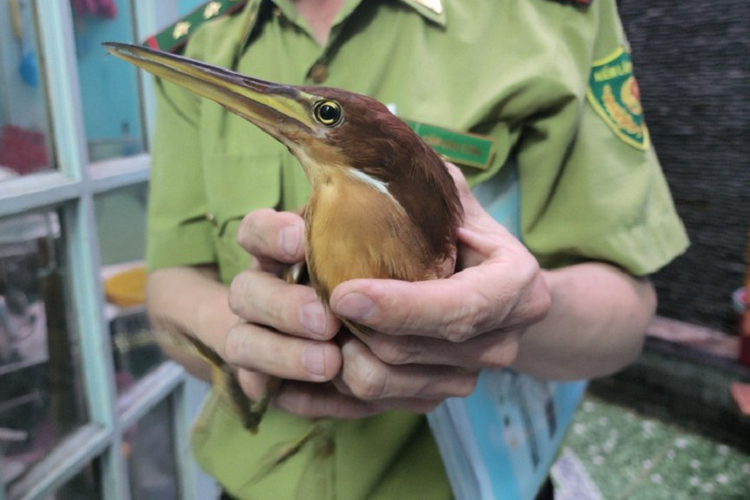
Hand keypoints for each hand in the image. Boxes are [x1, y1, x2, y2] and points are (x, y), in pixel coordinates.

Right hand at [227, 209, 389, 418]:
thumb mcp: (398, 235)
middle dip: (281, 306)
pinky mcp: (279, 381)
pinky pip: (275, 394)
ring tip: (330, 363)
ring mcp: (265, 335)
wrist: (386, 329)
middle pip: (244, 292)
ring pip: (244, 344)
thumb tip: (432, 190)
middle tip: (325, 320)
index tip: (299, 239)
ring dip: (283, 355)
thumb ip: (398, 213)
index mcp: (284, 248)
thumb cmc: (397, 268)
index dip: (269, 234)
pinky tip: (346, 399)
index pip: (255, 231)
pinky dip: (305, 398)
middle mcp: (267, 289)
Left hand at [327, 164, 550, 407]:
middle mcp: (501, 340)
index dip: (400, 306)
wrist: (500, 288)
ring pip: (390, 381)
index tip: (346, 292)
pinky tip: (316, 355)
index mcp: (515, 285)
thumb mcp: (458, 199)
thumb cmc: (470, 234)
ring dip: (343, 355)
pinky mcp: (441, 393)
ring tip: (314, 320)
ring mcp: (472, 374)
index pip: (458, 309)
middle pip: (413, 350)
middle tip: (310, 299)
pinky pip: (381, 402)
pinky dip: (340, 383)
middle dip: (356, 328)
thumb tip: (376, 151)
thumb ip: (430, 183)